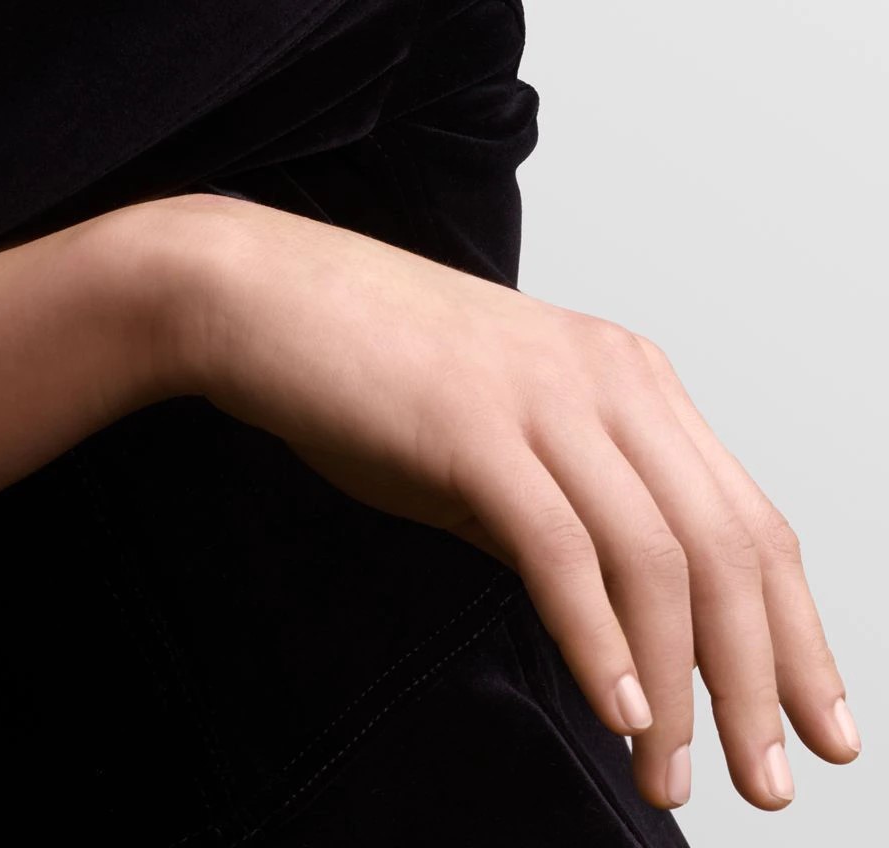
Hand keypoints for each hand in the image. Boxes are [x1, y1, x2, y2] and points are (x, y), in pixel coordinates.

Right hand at [153, 193, 859, 812]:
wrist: (256, 296)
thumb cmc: (362, 370)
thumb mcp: (496, 438)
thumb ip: (564, 513)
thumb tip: (618, 627)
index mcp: (626, 375)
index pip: (748, 519)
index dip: (798, 632)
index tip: (821, 726)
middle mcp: (606, 377)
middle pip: (727, 547)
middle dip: (762, 679)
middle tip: (767, 781)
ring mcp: (540, 395)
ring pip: (658, 558)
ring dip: (677, 685)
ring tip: (673, 773)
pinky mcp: (473, 425)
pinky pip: (562, 547)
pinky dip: (598, 638)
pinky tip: (614, 707)